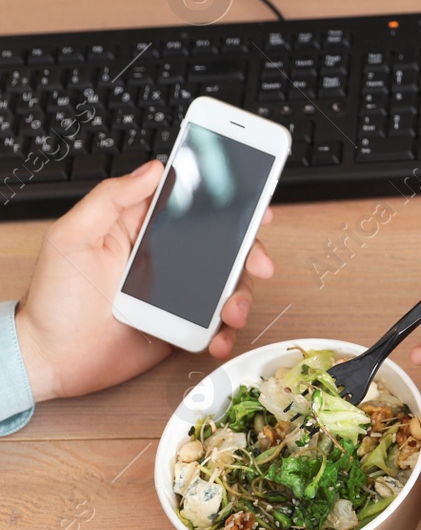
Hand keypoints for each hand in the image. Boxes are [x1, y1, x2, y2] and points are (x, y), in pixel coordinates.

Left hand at [15, 160, 274, 402]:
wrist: (52, 360)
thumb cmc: (53, 299)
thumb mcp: (72, 237)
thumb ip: (110, 199)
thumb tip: (152, 169)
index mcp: (143, 230)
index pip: (193, 207)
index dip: (229, 203)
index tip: (255, 205)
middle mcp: (166, 258)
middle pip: (224, 246)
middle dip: (250, 253)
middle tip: (260, 263)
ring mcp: (178, 294)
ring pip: (227, 285)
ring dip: (240, 296)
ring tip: (231, 312)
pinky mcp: (182, 326)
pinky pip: (216, 324)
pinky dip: (226, 332)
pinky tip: (220, 338)